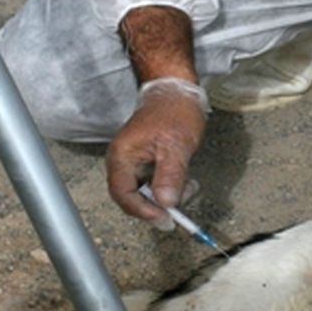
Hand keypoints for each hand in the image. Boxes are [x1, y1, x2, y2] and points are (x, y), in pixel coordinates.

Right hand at [106, 78, 207, 229]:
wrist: (176, 92)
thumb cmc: (174, 112)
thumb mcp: (176, 145)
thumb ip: (170, 176)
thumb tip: (166, 203)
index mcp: (122, 156)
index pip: (123, 195)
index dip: (143, 211)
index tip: (165, 218)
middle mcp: (122, 162)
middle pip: (132, 198)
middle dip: (157, 206)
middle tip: (180, 209)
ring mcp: (133, 164)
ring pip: (145, 194)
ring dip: (167, 198)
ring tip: (188, 187)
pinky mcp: (145, 164)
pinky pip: (153, 185)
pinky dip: (169, 188)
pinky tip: (185, 180)